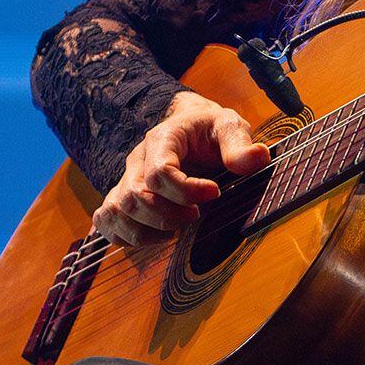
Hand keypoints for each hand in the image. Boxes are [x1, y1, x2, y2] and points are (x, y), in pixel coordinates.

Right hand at [94, 91, 269, 246]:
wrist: (190, 126)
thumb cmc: (209, 129)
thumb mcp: (229, 126)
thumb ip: (239, 145)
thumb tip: (258, 157)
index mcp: (162, 139)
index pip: (159, 172)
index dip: (186, 191)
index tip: (214, 194)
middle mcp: (137, 159)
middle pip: (135, 196)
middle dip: (167, 216)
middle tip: (195, 217)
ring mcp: (127, 178)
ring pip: (117, 210)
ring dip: (146, 230)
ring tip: (176, 231)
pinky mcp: (123, 195)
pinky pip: (106, 219)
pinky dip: (124, 235)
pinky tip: (153, 237)